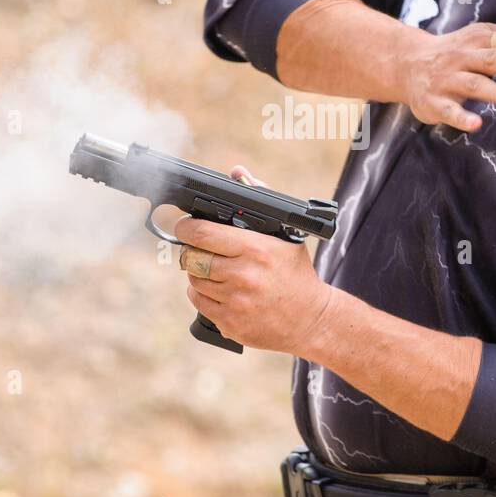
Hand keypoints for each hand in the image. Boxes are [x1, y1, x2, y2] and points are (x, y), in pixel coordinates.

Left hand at [176, 167, 335, 355]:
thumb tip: (237, 172)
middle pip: (193, 258)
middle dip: (193, 252)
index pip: (202, 234)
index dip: (186, 228)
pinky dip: (204, 296)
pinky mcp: (230, 324)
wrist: (311, 319)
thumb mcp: (285, 235)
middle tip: (202, 250)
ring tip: (216, 272)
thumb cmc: (296, 273)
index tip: (183, 226)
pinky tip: (221, 292)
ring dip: (198, 274)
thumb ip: (259, 200)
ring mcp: (236, 302)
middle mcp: (243, 275)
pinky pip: (199, 303)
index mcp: (255, 249)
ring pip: (193, 281)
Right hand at [396, 22, 495, 132]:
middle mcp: (463, 57)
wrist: (405, 64)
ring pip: (476, 85)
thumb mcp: (481, 43)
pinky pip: (449, 110)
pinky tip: (476, 124)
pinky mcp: (434, 101)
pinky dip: (462, 118)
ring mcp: (447, 80)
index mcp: (478, 40)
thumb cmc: (455, 54)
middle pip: (493, 58)